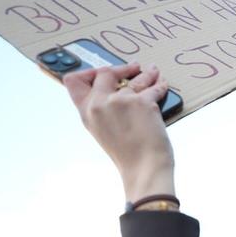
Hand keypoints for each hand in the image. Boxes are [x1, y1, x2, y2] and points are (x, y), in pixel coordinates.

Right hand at [64, 63, 174, 203]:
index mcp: (87, 113)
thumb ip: (101, 111)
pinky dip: (160, 85)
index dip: (87, 72)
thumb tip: (112, 92)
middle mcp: (99, 104)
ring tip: (153, 71)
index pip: (73, 81)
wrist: (144, 169)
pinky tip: (162, 83)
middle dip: (122, 68)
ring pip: (135, 78)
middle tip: (132, 67)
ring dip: (147, 73)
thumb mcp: (103, 132)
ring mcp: (120, 101)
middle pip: (105, 72)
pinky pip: (154, 87)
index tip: (100, 72)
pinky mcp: (142, 102)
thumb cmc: (128, 155)